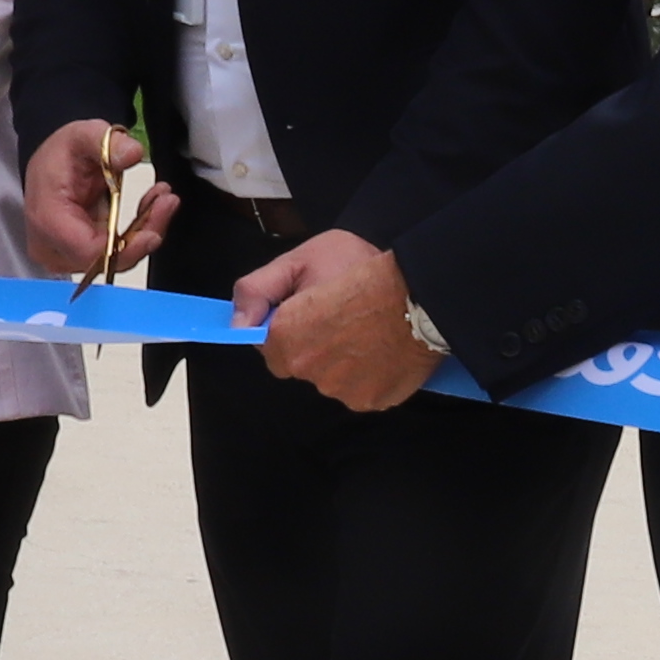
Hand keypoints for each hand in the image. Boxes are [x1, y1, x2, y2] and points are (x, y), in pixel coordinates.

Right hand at [23, 116, 165, 278]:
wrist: (53, 163)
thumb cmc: (60, 154)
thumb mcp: (82, 135)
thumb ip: (106, 142)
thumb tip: (131, 153)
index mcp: (48, 219)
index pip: (88, 252)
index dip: (126, 248)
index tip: (152, 230)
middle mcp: (52, 246)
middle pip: (107, 261)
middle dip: (143, 235)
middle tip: (165, 202)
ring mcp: (66, 255)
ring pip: (117, 260)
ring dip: (145, 232)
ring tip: (161, 199)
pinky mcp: (82, 256)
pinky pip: (118, 254)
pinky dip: (138, 233)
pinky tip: (150, 207)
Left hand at [236, 231, 437, 412]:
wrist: (423, 290)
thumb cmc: (362, 268)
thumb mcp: (301, 259)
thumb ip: (257, 290)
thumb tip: (237, 323)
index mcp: (286, 338)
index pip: (269, 346)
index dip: (287, 327)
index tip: (310, 311)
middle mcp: (309, 372)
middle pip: (301, 365)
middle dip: (315, 345)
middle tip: (343, 316)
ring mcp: (344, 390)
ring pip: (333, 379)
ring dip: (344, 361)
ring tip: (370, 330)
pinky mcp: (374, 401)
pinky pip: (363, 389)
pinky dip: (371, 374)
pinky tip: (385, 348)